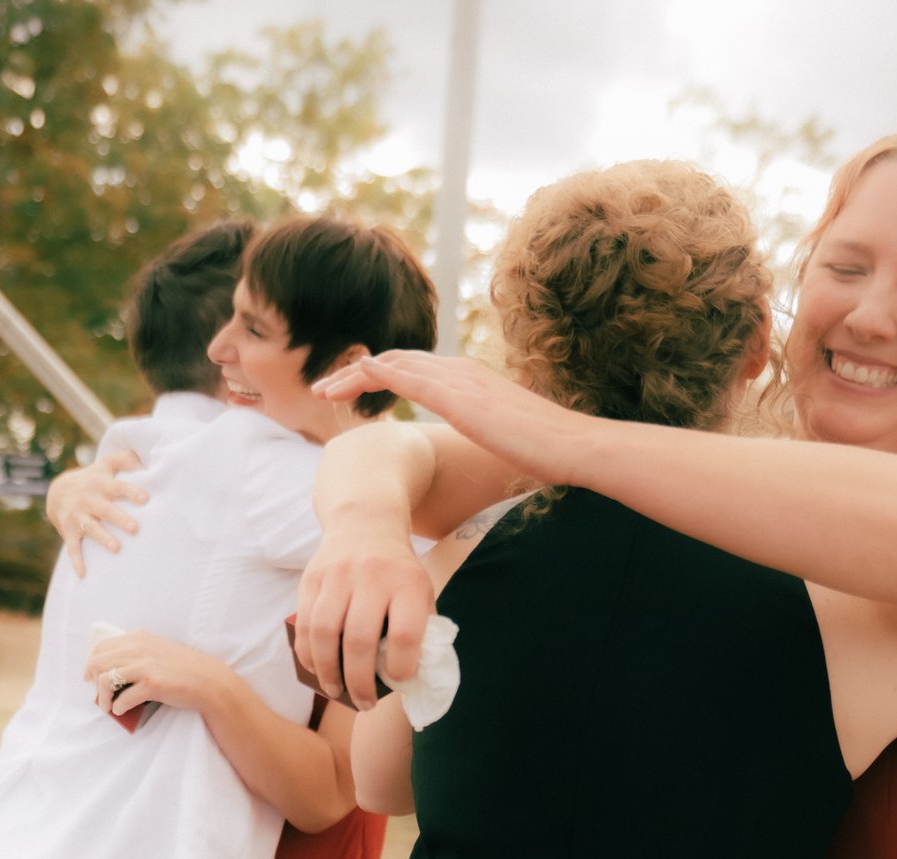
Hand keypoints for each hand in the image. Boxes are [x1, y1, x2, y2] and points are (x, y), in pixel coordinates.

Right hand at [46, 449, 146, 576]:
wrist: (57, 491)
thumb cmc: (92, 479)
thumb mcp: (105, 465)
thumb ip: (124, 460)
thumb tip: (143, 461)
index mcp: (100, 484)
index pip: (117, 487)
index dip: (130, 492)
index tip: (145, 499)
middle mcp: (89, 500)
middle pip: (106, 509)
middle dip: (119, 518)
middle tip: (135, 528)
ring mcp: (77, 516)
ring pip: (91, 528)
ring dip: (103, 538)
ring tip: (117, 548)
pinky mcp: (68, 531)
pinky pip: (72, 548)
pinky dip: (76, 561)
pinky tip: (83, 575)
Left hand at [83, 630, 225, 717]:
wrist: (208, 681)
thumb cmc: (183, 668)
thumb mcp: (157, 649)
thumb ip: (136, 653)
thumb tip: (112, 670)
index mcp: (138, 638)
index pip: (101, 647)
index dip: (91, 664)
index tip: (91, 677)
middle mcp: (138, 648)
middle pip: (98, 663)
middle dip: (93, 682)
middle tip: (97, 695)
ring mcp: (144, 665)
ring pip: (104, 680)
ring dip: (102, 698)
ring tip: (107, 707)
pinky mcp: (151, 684)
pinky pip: (123, 698)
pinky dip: (118, 707)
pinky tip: (121, 710)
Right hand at [296, 516, 432, 707]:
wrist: (365, 522)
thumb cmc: (397, 571)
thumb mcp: (420, 590)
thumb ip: (419, 629)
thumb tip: (409, 680)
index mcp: (407, 582)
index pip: (404, 633)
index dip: (401, 667)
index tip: (399, 681)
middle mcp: (372, 576)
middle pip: (359, 639)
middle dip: (360, 681)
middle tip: (364, 703)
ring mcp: (337, 575)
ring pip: (324, 633)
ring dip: (328, 671)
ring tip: (336, 692)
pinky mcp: (311, 578)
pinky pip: (303, 624)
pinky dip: (307, 654)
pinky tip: (317, 669)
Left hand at [310, 352, 586, 488]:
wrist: (573, 447)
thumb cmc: (547, 454)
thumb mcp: (505, 441)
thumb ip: (484, 439)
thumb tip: (476, 459)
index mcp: (470, 381)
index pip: (414, 369)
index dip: (379, 377)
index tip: (351, 394)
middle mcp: (460, 371)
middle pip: (395, 361)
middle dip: (355, 374)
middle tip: (323, 390)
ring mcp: (457, 379)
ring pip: (390, 363)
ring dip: (352, 375)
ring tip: (323, 391)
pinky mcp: (454, 394)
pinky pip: (401, 374)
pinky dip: (369, 375)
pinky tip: (347, 383)